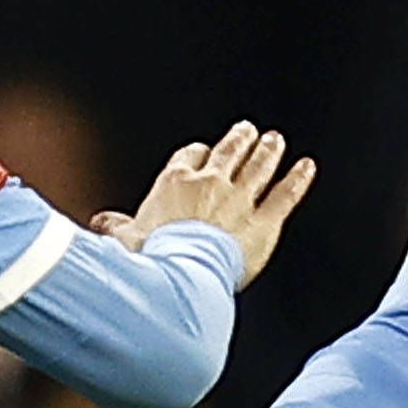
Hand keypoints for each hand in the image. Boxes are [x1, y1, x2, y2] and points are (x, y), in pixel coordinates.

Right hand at [112, 121, 316, 286]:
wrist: (182, 277)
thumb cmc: (150, 260)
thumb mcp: (125, 241)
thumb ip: (116, 228)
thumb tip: (101, 223)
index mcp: (175, 183)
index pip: (189, 157)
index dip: (196, 154)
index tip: (200, 154)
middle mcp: (210, 184)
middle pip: (228, 153)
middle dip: (239, 140)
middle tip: (248, 131)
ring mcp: (240, 201)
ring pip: (258, 167)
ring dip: (267, 152)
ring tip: (274, 140)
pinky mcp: (264, 222)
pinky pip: (284, 195)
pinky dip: (297, 180)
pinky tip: (306, 167)